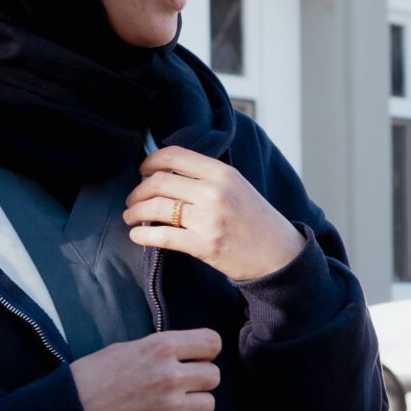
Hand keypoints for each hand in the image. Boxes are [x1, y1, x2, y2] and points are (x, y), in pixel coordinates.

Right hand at [70, 329, 221, 410]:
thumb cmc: (93, 378)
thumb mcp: (127, 348)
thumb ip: (161, 350)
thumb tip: (187, 354)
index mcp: (161, 347)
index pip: (212, 342)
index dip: (206, 351)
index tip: (197, 358)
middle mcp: (171, 375)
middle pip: (214, 375)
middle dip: (199, 380)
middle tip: (179, 385)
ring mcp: (171, 406)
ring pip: (208, 403)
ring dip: (192, 404)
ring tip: (169, 405)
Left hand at [122, 146, 306, 281]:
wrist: (280, 255)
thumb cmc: (256, 221)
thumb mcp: (237, 187)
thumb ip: (207, 177)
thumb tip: (166, 173)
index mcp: (222, 172)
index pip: (174, 156)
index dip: (150, 162)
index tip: (142, 171)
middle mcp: (215, 191)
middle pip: (159, 181)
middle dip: (138, 191)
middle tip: (132, 200)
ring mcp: (210, 218)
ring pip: (156, 207)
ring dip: (135, 212)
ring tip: (130, 217)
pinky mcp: (205, 245)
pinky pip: (163, 237)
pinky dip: (143, 236)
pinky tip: (138, 237)